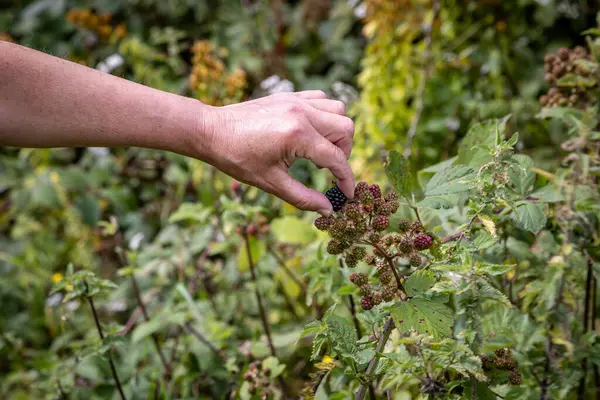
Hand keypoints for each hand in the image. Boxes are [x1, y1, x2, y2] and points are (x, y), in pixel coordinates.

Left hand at [203, 91, 354, 215]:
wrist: (211, 131)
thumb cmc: (236, 158)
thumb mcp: (270, 182)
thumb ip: (303, 197)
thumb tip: (328, 209)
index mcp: (297, 135)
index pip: (336, 158)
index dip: (346, 179)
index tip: (347, 194)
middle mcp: (301, 113)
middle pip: (345, 129)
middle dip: (344, 153)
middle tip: (330, 170)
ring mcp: (296, 101)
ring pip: (337, 110)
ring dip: (337, 132)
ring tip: (322, 150)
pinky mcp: (289, 96)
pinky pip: (321, 99)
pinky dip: (325, 115)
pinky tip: (312, 131)